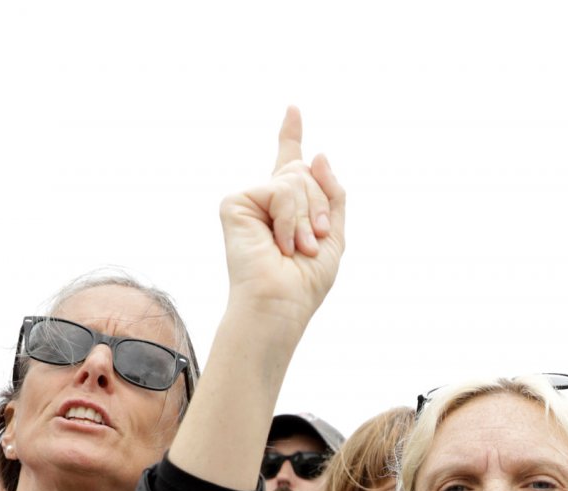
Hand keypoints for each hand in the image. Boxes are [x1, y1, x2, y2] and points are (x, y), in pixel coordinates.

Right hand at [217, 106, 345, 327]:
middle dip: (319, 207)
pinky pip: (280, 189)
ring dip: (307, 217)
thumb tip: (318, 153)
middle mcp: (266, 200)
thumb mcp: (333, 234)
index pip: (289, 163)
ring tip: (297, 247)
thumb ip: (331, 193)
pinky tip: (280, 243)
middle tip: (313, 242)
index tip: (293, 110)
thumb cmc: (305, 281)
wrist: (281, 303)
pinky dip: (289, 218)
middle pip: (305, 172)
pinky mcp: (235, 203)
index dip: (291, 136)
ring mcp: (249, 200)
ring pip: (295, 179)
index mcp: (288, 207)